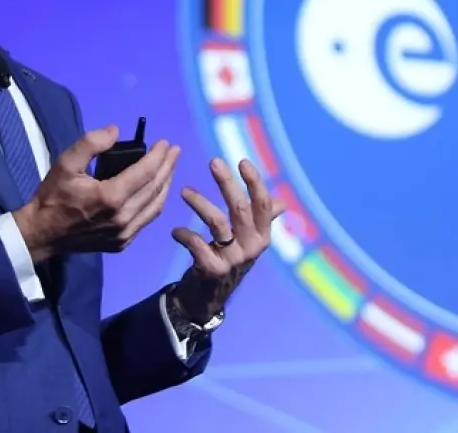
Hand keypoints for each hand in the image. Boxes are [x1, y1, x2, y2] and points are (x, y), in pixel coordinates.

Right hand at [13, 125, 180, 261]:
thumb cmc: (53, 196)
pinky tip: (156, 190)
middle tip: (175, 151)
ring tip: (170, 168)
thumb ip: (91, 143)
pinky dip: (155, 202)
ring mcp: (124, 233)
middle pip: (155, 188)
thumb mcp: (66, 163)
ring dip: (166, 185)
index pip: (146, 173)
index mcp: (111, 197)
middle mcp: (123, 217)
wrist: (42, 233)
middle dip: (168, 167)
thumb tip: (115, 130)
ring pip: (155, 206)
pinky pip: (146, 219)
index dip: (159, 156)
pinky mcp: (122, 243)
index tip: (166, 143)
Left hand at [168, 158, 286, 322]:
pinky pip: (197, 245)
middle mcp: (251, 246)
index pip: (263, 204)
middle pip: (241, 208)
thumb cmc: (230, 259)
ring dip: (200, 203)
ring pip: (218, 223)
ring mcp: (233, 259)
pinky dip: (185, 235)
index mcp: (262, 235)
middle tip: (214, 162)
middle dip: (227, 183)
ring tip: (184, 191)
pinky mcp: (213, 269)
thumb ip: (263, 221)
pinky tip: (175, 231)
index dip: (255, 182)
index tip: (243, 161)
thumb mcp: (249, 241)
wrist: (211, 296)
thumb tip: (282, 203)